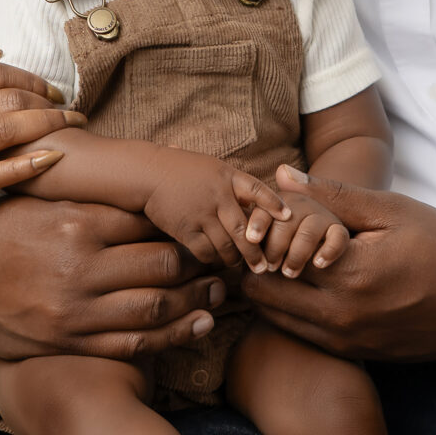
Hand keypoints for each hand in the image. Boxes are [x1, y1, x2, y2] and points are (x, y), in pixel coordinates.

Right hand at [0, 195, 228, 361]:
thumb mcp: (37, 203)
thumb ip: (86, 198)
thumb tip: (137, 190)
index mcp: (75, 222)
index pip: (149, 222)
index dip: (184, 224)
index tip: (206, 224)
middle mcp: (80, 266)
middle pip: (162, 263)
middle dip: (200, 263)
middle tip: (226, 260)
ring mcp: (76, 308)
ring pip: (155, 306)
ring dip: (196, 300)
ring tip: (220, 293)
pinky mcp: (69, 341)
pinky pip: (132, 342)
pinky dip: (171, 336)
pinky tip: (197, 325)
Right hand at [143, 152, 270, 270]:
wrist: (147, 173)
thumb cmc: (182, 170)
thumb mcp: (212, 168)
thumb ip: (234, 185)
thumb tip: (261, 201)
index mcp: (226, 176)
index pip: (257, 190)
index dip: (274, 204)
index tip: (288, 217)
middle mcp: (217, 195)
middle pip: (244, 229)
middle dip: (256, 252)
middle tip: (264, 266)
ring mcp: (201, 213)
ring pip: (226, 245)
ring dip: (234, 259)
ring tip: (239, 264)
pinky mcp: (184, 228)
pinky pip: (205, 251)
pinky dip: (212, 258)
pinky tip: (215, 259)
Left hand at [238, 168, 435, 362]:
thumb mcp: (392, 210)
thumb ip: (332, 195)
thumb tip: (282, 175)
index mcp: (350, 274)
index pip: (273, 253)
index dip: (265, 231)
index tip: (270, 216)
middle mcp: (342, 316)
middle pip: (262, 293)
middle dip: (257, 264)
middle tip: (270, 240)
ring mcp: (348, 342)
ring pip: (275, 319)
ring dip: (271, 291)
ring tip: (286, 261)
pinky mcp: (357, 356)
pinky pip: (303, 336)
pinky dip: (293, 312)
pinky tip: (310, 286)